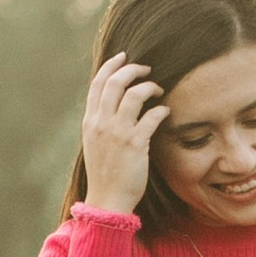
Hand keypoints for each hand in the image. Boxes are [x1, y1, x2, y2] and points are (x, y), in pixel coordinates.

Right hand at [80, 53, 167, 213]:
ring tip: (158, 90)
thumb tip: (116, 101)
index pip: (97, 83)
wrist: (107, 199)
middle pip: (115, 82)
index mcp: (90, 121)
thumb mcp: (96, 143)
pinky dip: (161, 110)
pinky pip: (151, 116)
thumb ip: (102, 121)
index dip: (111, 65)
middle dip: (133, 69)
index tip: (124, 57)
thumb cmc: (106, 172)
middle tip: (147, 69)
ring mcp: (117, 133)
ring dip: (150, 86)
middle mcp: (101, 123)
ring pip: (134, 94)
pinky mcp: (135, 144)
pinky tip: (166, 112)